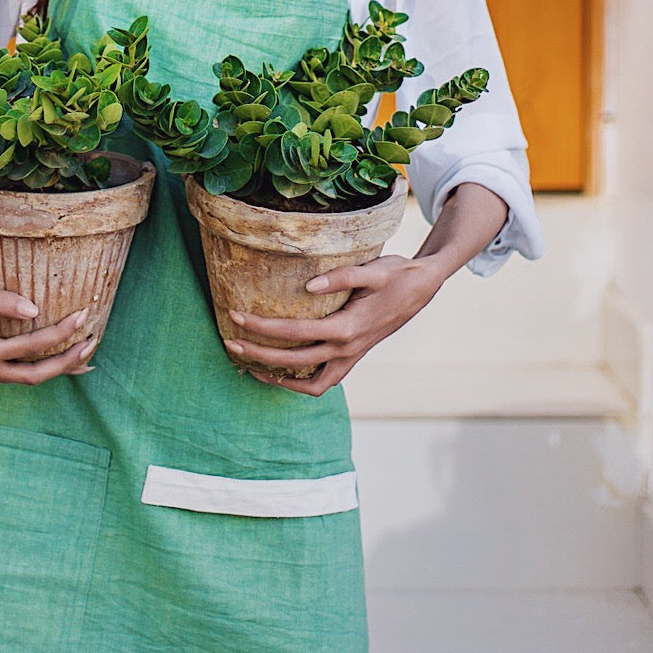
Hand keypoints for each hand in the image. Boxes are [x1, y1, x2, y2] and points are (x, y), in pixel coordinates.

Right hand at [0, 264, 96, 385]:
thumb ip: (0, 300)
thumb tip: (34, 310)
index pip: (28, 347)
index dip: (59, 334)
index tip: (82, 316)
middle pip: (31, 375)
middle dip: (65, 362)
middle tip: (92, 344)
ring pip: (24, 377)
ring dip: (54, 367)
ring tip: (85, 356)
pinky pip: (14, 372)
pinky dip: (37, 365)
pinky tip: (58, 359)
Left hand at [223, 253, 444, 396]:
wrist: (423, 288)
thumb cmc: (397, 275)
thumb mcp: (373, 269)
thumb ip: (341, 277)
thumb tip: (308, 284)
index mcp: (347, 328)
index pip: (295, 333)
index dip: (262, 328)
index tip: (236, 317)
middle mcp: (347, 349)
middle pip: (293, 361)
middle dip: (258, 355)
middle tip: (229, 343)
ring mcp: (351, 358)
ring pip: (309, 383)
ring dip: (278, 377)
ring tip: (250, 365)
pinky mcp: (354, 358)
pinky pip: (323, 381)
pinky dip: (300, 382)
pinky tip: (282, 370)